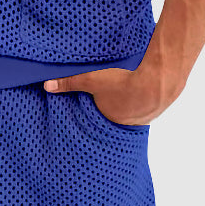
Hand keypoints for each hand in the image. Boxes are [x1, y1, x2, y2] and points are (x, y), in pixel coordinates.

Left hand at [43, 41, 186, 125]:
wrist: (158, 82)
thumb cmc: (122, 84)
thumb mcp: (91, 80)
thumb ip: (69, 83)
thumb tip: (46, 86)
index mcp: (107, 121)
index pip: (95, 120)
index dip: (92, 112)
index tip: (90, 108)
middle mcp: (125, 125)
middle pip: (112, 117)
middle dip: (109, 110)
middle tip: (107, 100)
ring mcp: (142, 119)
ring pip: (130, 114)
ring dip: (126, 106)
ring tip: (122, 96)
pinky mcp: (156, 109)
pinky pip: (144, 108)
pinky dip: (141, 102)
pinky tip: (140, 93)